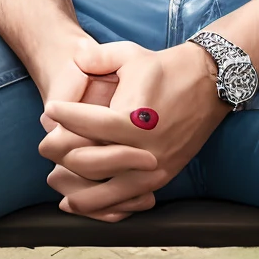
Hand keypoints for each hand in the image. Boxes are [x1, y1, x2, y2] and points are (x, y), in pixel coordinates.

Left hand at [40, 40, 229, 219]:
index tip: (51, 109)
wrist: (213, 81)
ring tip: (55, 178)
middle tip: (45, 143)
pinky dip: (99, 204)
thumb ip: (98, 56)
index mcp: (135, 116)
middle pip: (85, 161)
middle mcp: (143, 147)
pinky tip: (77, 202)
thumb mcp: (132, 54)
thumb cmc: (170, 67)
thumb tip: (73, 57)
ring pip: (101, 191)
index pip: (84, 123)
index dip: (61, 115)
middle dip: (59, 152)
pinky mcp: (162, 176)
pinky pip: (124, 199)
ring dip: (73, 187)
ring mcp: (153, 166)